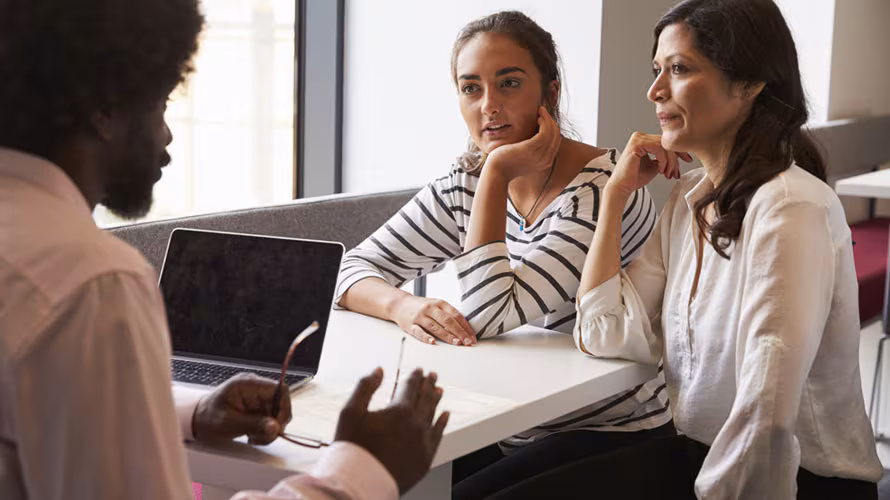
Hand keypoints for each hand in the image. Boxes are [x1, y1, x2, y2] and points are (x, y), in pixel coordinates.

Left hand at [192, 373, 291, 444]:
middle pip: (280, 403)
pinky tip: (254, 435)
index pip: (279, 390)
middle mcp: (255, 388)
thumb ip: (254, 425)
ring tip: (255, 437)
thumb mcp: (230, 423)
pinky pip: (271, 418)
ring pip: (277, 413)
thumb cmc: (208, 417)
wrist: (198, 420)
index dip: (283, 407)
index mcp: (248, 384)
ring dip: (270, 428)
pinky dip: (266, 429)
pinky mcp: (257, 407)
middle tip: (265, 437)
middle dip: (275, 422)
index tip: (277, 425)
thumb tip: (275, 427)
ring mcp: (257, 397)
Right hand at [335, 368, 449, 493]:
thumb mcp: (350, 412)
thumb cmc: (353, 449)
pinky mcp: (425, 458)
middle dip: (428, 385)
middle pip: (425, 399)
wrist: (359, 482)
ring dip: (436, 400)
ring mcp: (423, 442)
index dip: (415, 377)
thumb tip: (378, 371)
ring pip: (433, 414)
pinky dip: (442, 423)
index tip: (419, 370)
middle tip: (432, 376)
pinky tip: (445, 415)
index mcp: (399, 411)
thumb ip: (365, 387)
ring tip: (439, 390)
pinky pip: (438, 436)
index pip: (411, 388)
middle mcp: (415, 424)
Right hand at [390, 294, 475, 345]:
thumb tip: (465, 329)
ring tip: (457, 343)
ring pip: (436, 327)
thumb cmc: (421, 307)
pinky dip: (426, 337)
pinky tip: (433, 342)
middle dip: (460, 332)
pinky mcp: (410, 325)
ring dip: (447, 336)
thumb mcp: (436, 305)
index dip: (465, 326)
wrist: (399, 304)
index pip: (456, 315)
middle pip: (448, 321)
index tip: (472, 337)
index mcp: (439, 303)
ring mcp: (420, 316)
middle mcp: (430, 308)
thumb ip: (448, 314)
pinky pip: (419, 332)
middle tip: (468, 342)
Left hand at [484, 106, 561, 180]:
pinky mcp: (532, 148)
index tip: (544, 120)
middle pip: (556, 136)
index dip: (552, 129)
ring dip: (548, 118)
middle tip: (542, 112)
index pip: (556, 142)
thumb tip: (534, 137)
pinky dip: (544, 121)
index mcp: (546, 163)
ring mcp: (540, 156)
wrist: (496, 172)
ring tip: (540, 111)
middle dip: (551, 122)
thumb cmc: (506, 163)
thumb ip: (532, 150)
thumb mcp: (523, 157)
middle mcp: (546, 161)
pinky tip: (538, 117)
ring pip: (552, 132)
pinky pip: (545, 132)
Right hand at [606, 132, 691, 197]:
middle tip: (675, 173)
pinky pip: (658, 148)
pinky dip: (663, 160)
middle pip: (667, 143)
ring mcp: (638, 138)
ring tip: (667, 174)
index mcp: (644, 140)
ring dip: (670, 162)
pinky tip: (660, 170)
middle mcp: (640, 136)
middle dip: (675, 159)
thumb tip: (680, 156)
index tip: (687, 160)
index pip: (666, 142)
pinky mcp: (637, 144)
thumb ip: (665, 158)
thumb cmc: (635, 178)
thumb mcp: (655, 166)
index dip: (679, 151)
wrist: (622, 187)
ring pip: (664, 146)